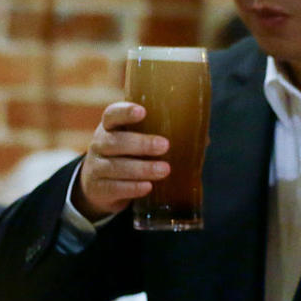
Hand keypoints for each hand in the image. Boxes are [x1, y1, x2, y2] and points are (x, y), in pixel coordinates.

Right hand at [71, 102, 169, 221]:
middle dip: (141, 143)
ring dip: (142, 168)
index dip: (125, 112)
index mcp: (111, 127)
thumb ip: (164, 135)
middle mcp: (99, 144)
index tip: (143, 111)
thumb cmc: (128, 155)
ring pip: (115, 167)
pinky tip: (148, 187)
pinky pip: (114, 188)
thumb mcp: (137, 142)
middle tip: (164, 145)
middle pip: (115, 141)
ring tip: (165, 170)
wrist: (98, 185)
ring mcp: (96, 167)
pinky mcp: (98, 189)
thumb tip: (204, 139)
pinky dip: (132, 188)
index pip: (112, 114)